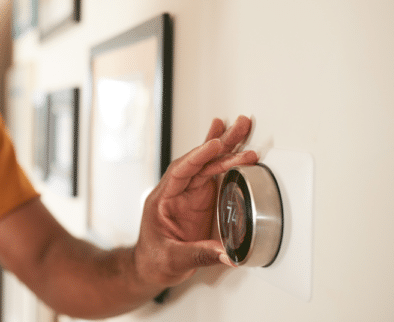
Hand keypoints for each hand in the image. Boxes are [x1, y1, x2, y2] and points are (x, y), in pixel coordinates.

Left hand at [134, 116, 257, 286]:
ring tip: (242, 127)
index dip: (198, 157)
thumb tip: (227, 253)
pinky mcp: (200, 201)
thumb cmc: (154, 260)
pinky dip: (226, 160)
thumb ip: (199, 254)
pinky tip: (234, 146)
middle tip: (239, 126)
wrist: (151, 268)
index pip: (181, 171)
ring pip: (208, 165)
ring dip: (226, 147)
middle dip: (219, 142)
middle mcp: (176, 192)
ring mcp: (189, 195)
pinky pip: (214, 175)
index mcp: (163, 199)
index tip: (214, 145)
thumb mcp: (173, 259)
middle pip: (198, 161)